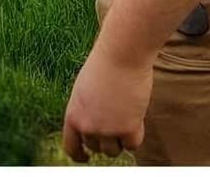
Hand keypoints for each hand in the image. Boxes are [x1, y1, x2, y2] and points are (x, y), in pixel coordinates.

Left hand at [61, 44, 152, 161]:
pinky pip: (132, 144)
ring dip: (121, 138)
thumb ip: (86, 108)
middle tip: (116, 121)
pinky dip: (136, 135)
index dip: (80, 154)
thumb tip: (92, 128)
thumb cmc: (107, 62)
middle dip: (106, 138)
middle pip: (96, 148)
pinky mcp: (128, 127)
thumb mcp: (85, 87)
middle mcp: (88, 126)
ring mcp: (108, 129)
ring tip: (128, 116)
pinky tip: (137, 119)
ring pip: (114, 150)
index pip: (71, 147)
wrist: (123, 52)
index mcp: (73, 115)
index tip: (86, 156)